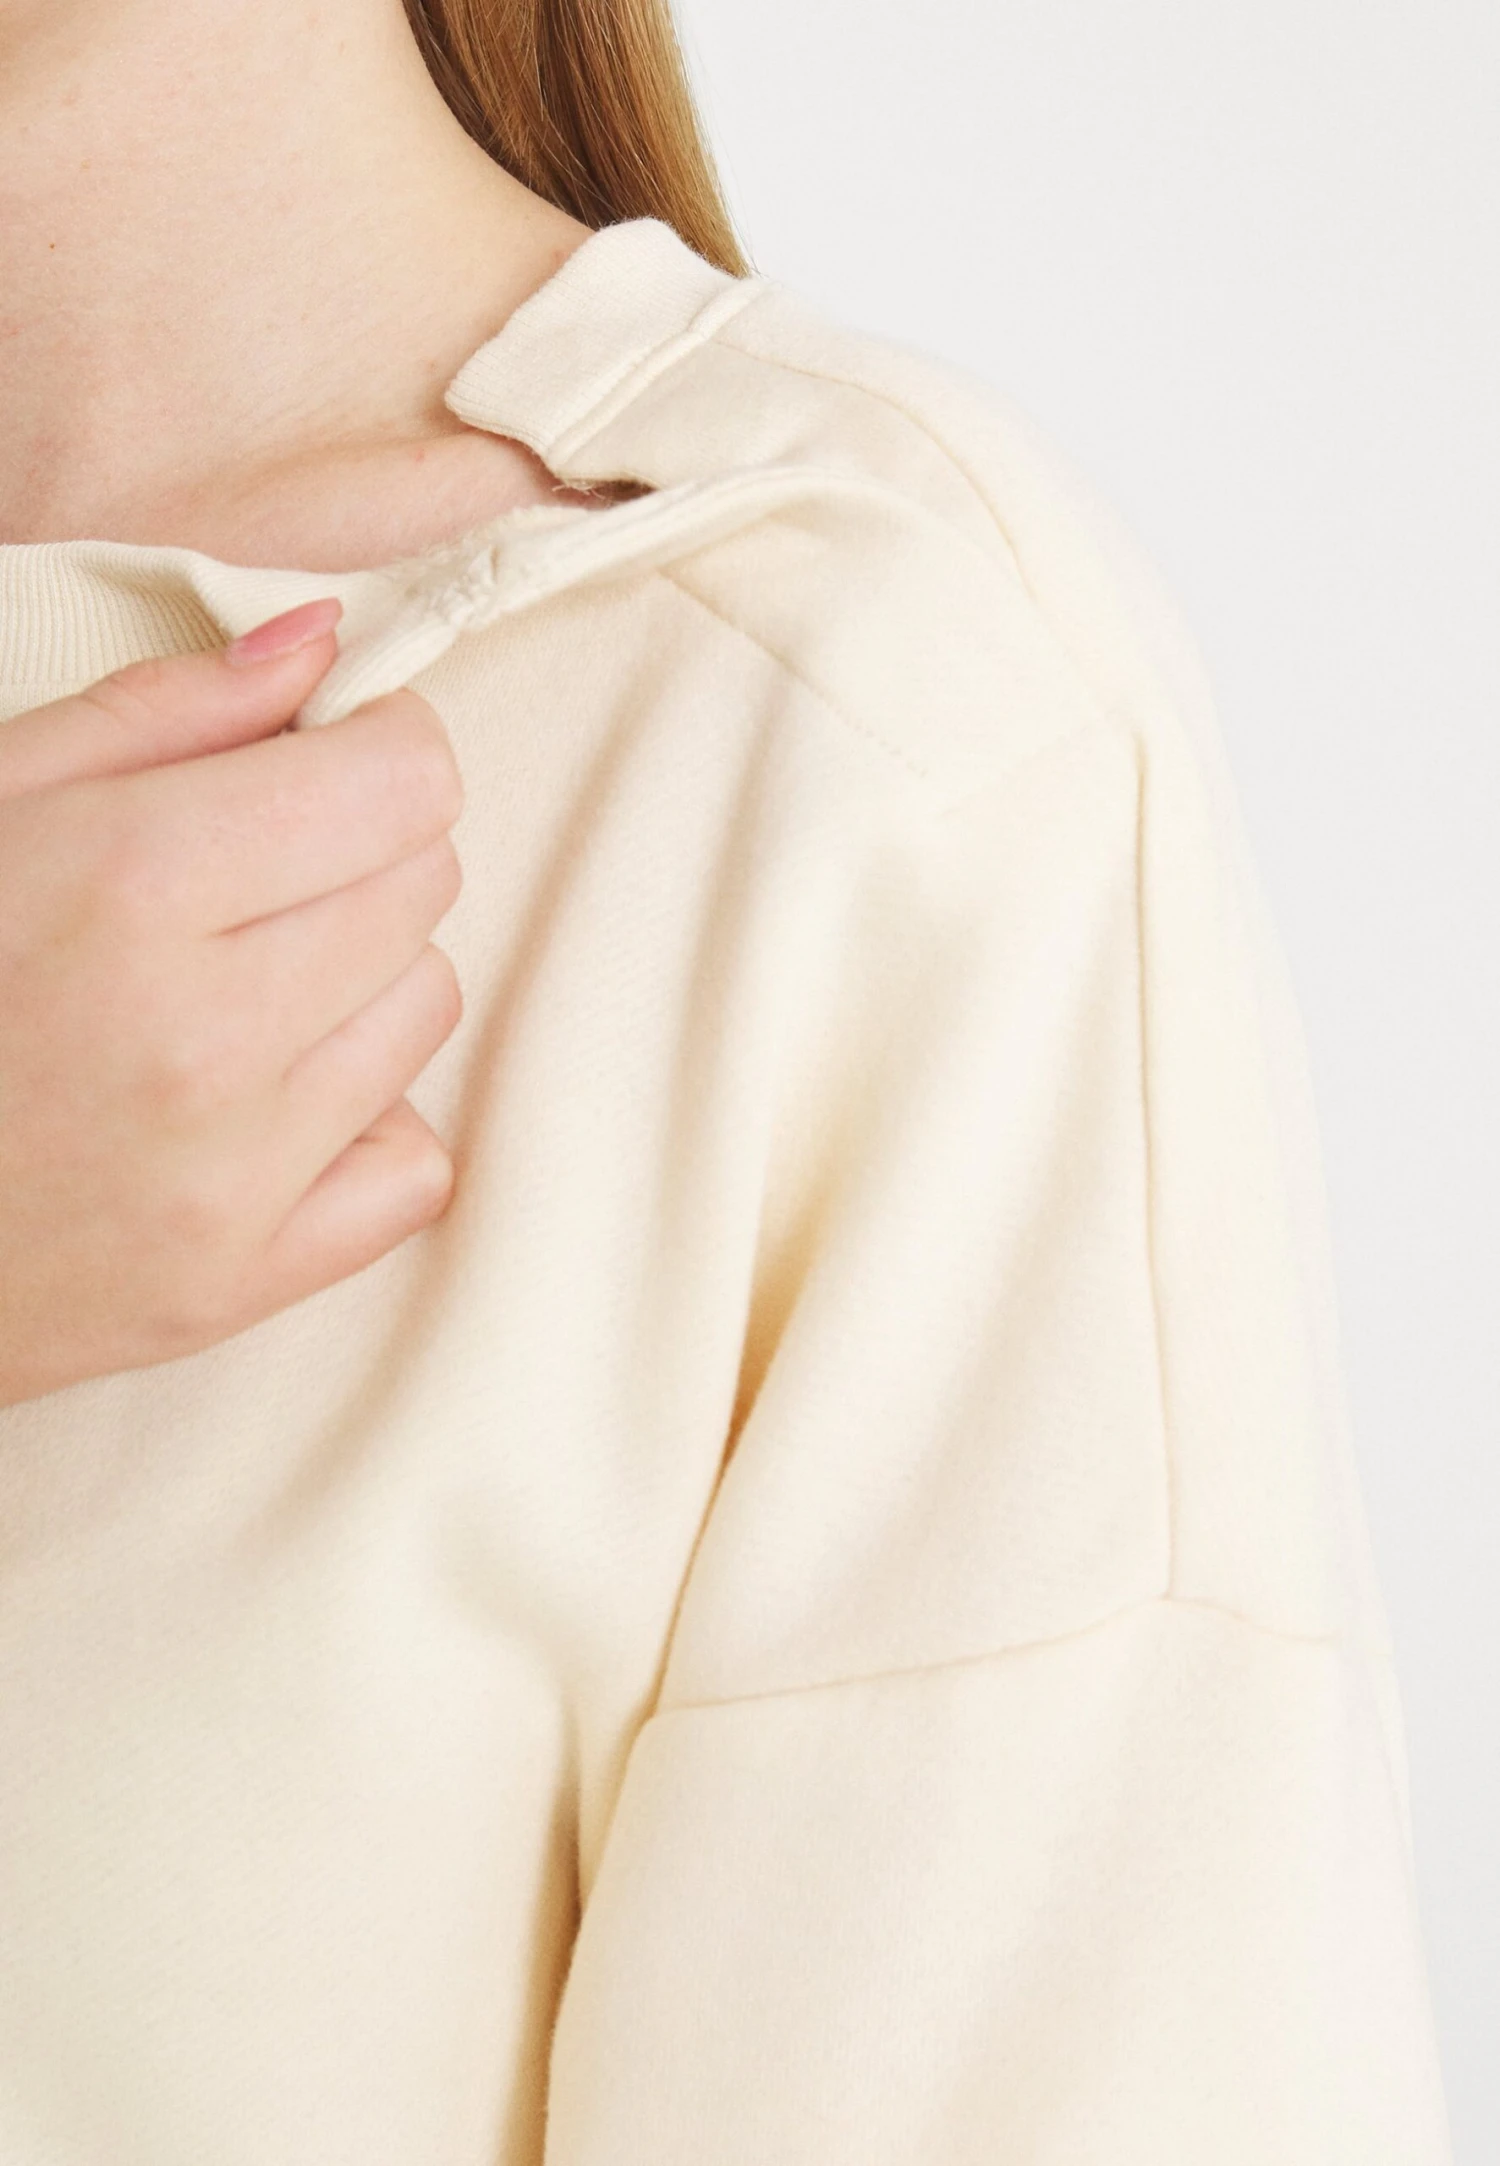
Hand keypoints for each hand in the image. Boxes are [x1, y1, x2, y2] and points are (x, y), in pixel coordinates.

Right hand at [0, 599, 464, 1407]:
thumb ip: (165, 713)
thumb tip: (325, 642)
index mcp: (131, 884)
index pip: (405, 782)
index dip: (372, 750)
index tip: (319, 764)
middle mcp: (204, 1036)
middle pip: (423, 885)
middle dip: (354, 854)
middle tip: (240, 881)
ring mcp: (232, 1176)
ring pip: (425, 1009)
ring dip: (354, 981)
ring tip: (225, 992)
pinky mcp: (243, 1279)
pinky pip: (413, 1162)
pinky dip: (362, 1125)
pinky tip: (260, 1105)